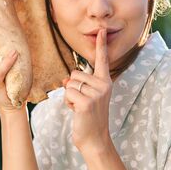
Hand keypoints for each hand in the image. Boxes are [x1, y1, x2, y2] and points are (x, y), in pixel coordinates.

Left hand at [63, 29, 112, 154]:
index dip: (101, 45)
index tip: (101, 30)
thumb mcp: (86, 97)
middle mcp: (103, 85)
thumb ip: (79, 85)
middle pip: (75, 74)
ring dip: (69, 96)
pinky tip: (76, 111)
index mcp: (105, 81)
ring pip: (70, 83)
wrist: (95, 139)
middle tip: (82, 103)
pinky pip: (68, 93)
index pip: (102, 60)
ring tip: (79, 107)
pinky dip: (67, 103)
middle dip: (72, 88)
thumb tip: (65, 79)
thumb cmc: (89, 117)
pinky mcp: (87, 102)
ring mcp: (96, 93)